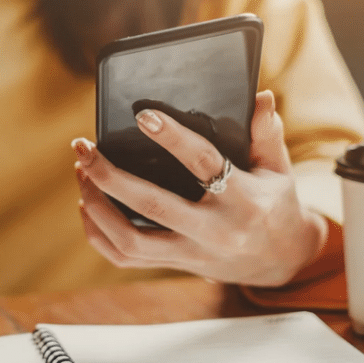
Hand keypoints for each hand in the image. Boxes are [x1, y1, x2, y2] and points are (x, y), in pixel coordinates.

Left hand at [72, 91, 325, 286]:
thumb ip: (267, 133)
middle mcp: (214, 231)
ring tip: (82, 172)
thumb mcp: (279, 169)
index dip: (173, 138)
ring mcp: (192, 253)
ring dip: (97, 206)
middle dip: (110, 175)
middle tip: (84, 147)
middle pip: (152, 205)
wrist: (281, 261)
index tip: (143, 115)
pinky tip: (87, 205)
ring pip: (130, 240)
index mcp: (244, 200)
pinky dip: (99, 234)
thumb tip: (260, 96)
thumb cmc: (275, 204)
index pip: (204, 164)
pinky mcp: (175, 265)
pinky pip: (125, 258)